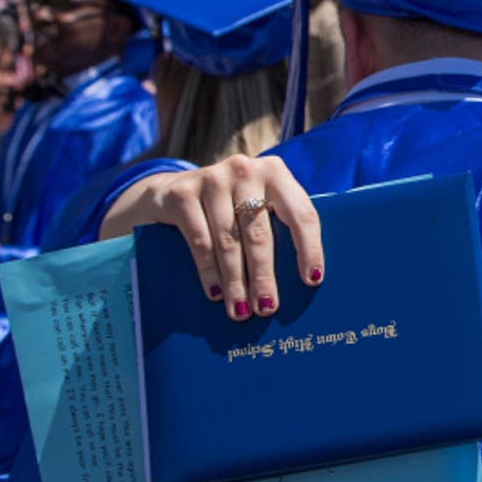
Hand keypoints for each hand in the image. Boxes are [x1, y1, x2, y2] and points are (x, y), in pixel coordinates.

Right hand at [100, 155, 322, 320]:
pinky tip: (215, 293)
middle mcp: (245, 170)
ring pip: (229, 241)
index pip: (300, 213)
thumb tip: (305, 280)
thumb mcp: (256, 206)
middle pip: (260, 232)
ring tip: (241, 310)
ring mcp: (212, 179)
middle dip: (264, 276)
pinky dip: (208, 271)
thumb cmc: (229, 209)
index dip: (309, 248)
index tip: (312, 280)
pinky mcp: (183, 194)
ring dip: (236, 281)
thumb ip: (278, 227)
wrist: (170, 192)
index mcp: (275, 173)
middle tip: (267, 308)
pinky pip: (200, 240)